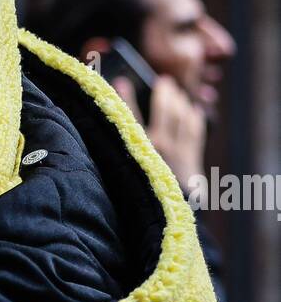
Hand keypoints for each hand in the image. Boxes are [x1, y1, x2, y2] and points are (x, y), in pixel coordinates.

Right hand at [113, 73, 205, 190]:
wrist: (165, 220)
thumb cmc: (139, 198)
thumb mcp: (122, 173)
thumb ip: (116, 146)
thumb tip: (106, 126)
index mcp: (139, 149)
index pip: (131, 114)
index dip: (126, 96)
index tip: (122, 81)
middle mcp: (160, 147)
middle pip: (165, 111)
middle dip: (165, 94)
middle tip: (164, 82)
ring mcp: (179, 153)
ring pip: (182, 117)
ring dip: (181, 102)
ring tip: (178, 92)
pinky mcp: (192, 161)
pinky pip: (195, 132)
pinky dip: (195, 118)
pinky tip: (194, 109)